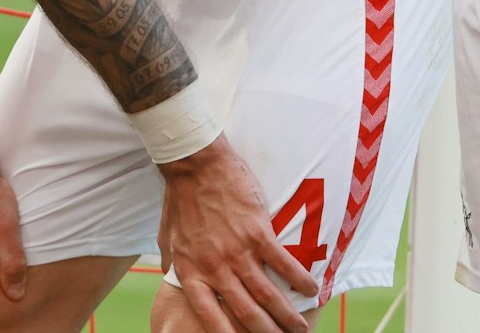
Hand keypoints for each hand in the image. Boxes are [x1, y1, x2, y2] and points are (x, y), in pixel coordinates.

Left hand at [157, 137, 317, 332]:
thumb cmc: (179, 198)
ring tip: (301, 329)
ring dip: (288, 316)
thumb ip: (173, 264)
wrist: (194, 164)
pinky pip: (284, 264)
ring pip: (269, 296)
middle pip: (247, 314)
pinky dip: (300, 280)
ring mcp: (238, 252)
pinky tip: (312, 290)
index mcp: (191, 272)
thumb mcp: (166, 238)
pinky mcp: (257, 232)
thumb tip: (173, 280)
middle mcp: (216, 268)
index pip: (211, 318)